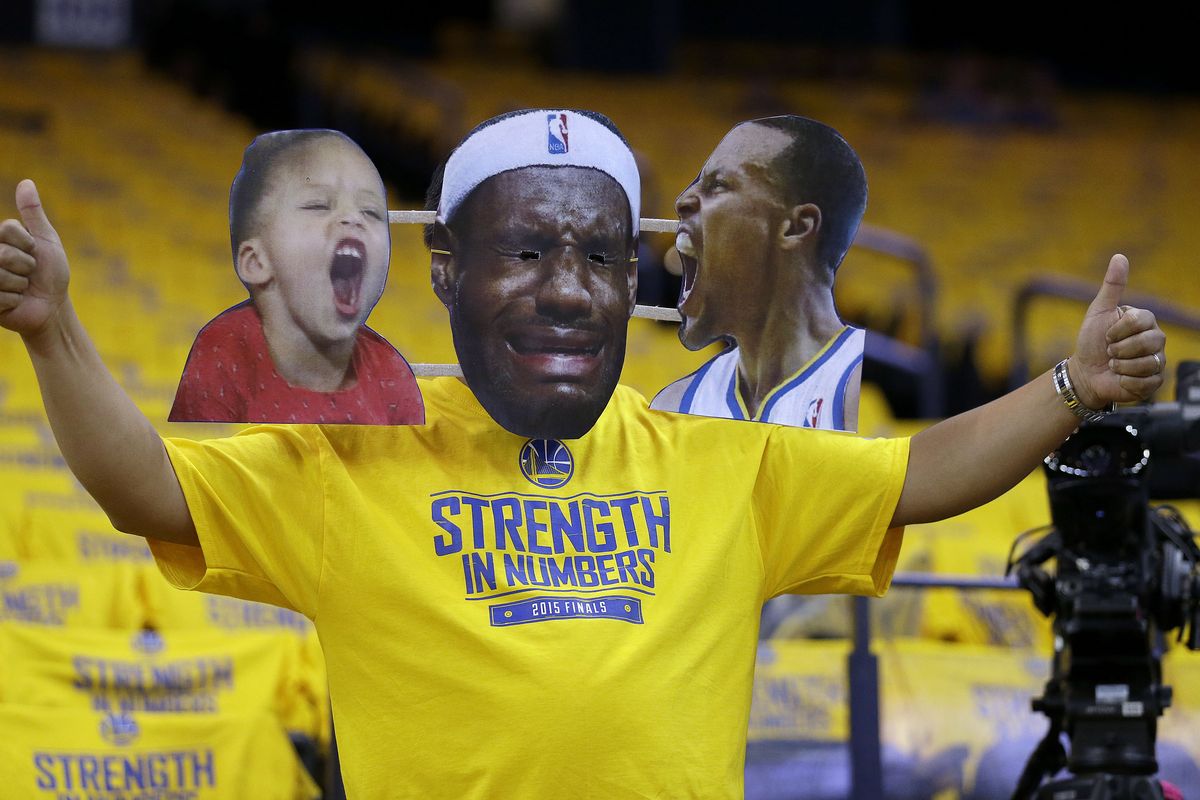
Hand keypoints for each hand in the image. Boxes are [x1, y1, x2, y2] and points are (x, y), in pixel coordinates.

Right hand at [0, 179, 70, 336]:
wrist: (52, 306)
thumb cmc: (51, 273)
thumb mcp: (46, 240)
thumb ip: (33, 213)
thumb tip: (26, 182)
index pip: (7, 229)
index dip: (28, 243)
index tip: (34, 252)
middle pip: (3, 253)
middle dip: (26, 266)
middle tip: (29, 274)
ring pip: (0, 275)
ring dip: (20, 285)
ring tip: (22, 288)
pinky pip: (0, 297)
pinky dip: (15, 301)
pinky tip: (15, 302)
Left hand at [1069, 254, 1165, 408]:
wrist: (1084, 373)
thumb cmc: (1090, 341)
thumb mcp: (1098, 312)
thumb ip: (1112, 286)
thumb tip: (1120, 256)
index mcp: (1144, 321)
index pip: (1141, 320)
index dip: (1118, 330)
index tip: (1106, 335)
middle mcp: (1155, 339)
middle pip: (1149, 342)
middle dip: (1119, 349)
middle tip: (1109, 351)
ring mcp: (1157, 361)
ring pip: (1148, 362)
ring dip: (1122, 366)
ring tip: (1114, 364)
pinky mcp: (1154, 381)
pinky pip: (1147, 381)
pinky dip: (1126, 381)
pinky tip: (1120, 378)